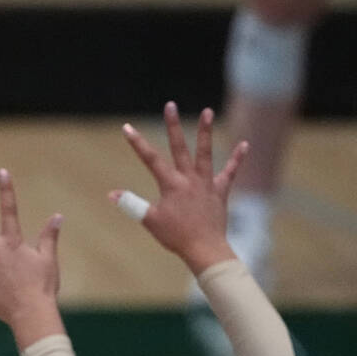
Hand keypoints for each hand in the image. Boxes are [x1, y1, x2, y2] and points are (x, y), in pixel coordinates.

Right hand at [110, 102, 248, 274]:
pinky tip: (244, 144)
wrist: (205, 249)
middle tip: (170, 105)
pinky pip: (229, 172)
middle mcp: (189, 179)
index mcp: (171, 184)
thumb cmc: (176, 236)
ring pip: (205, 153)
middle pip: (179, 147)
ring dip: (205, 132)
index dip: (137, 143)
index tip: (127, 127)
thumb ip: (131, 204)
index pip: (150, 159)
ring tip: (208, 111)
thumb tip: (112, 194)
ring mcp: (206, 183)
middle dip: (173, 125)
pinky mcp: (220, 191)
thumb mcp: (150, 220)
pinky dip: (236, 159)